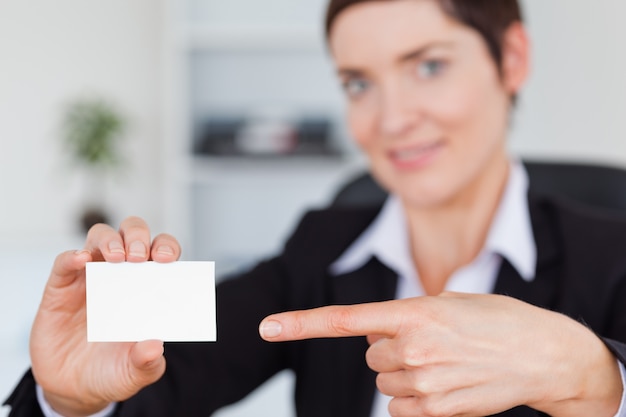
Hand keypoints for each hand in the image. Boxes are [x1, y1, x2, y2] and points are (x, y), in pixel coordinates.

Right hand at [29, 217, 181, 416]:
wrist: (73, 389)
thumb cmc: (112, 371)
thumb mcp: (133, 373)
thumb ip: (147, 362)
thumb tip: (156, 346)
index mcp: (148, 287)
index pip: (162, 253)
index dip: (167, 248)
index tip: (167, 260)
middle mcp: (121, 275)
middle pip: (132, 234)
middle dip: (138, 237)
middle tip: (138, 256)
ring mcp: (91, 278)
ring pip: (101, 237)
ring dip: (110, 240)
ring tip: (116, 257)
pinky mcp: (61, 287)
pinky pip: (64, 261)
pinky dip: (72, 256)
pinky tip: (81, 261)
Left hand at [260, 292, 621, 416]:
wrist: (542, 354)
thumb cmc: (496, 320)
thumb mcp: (449, 301)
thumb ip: (407, 316)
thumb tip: (376, 340)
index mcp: (414, 311)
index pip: (345, 319)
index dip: (301, 323)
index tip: (267, 327)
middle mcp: (412, 347)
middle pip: (370, 354)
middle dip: (390, 347)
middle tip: (429, 342)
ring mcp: (423, 382)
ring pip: (384, 381)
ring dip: (404, 372)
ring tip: (444, 362)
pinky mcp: (434, 410)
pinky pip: (400, 406)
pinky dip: (414, 397)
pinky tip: (445, 384)